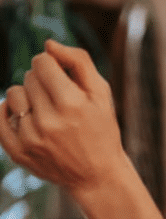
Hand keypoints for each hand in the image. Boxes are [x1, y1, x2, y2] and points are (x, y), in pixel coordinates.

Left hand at [0, 39, 125, 196]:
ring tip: (45, 108)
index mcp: (72, 104)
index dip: (51, 63)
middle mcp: (48, 121)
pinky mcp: (16, 151)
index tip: (60, 73)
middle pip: (29, 77)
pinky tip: (26, 114)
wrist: (96, 175)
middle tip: (58, 95)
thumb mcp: (102, 93)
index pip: (42, 62)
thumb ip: (79, 62)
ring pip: (13, 94)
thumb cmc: (102, 128)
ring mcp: (30, 138)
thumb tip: (48, 44)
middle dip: (42, 79)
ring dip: (28, 95)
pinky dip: (9, 110)